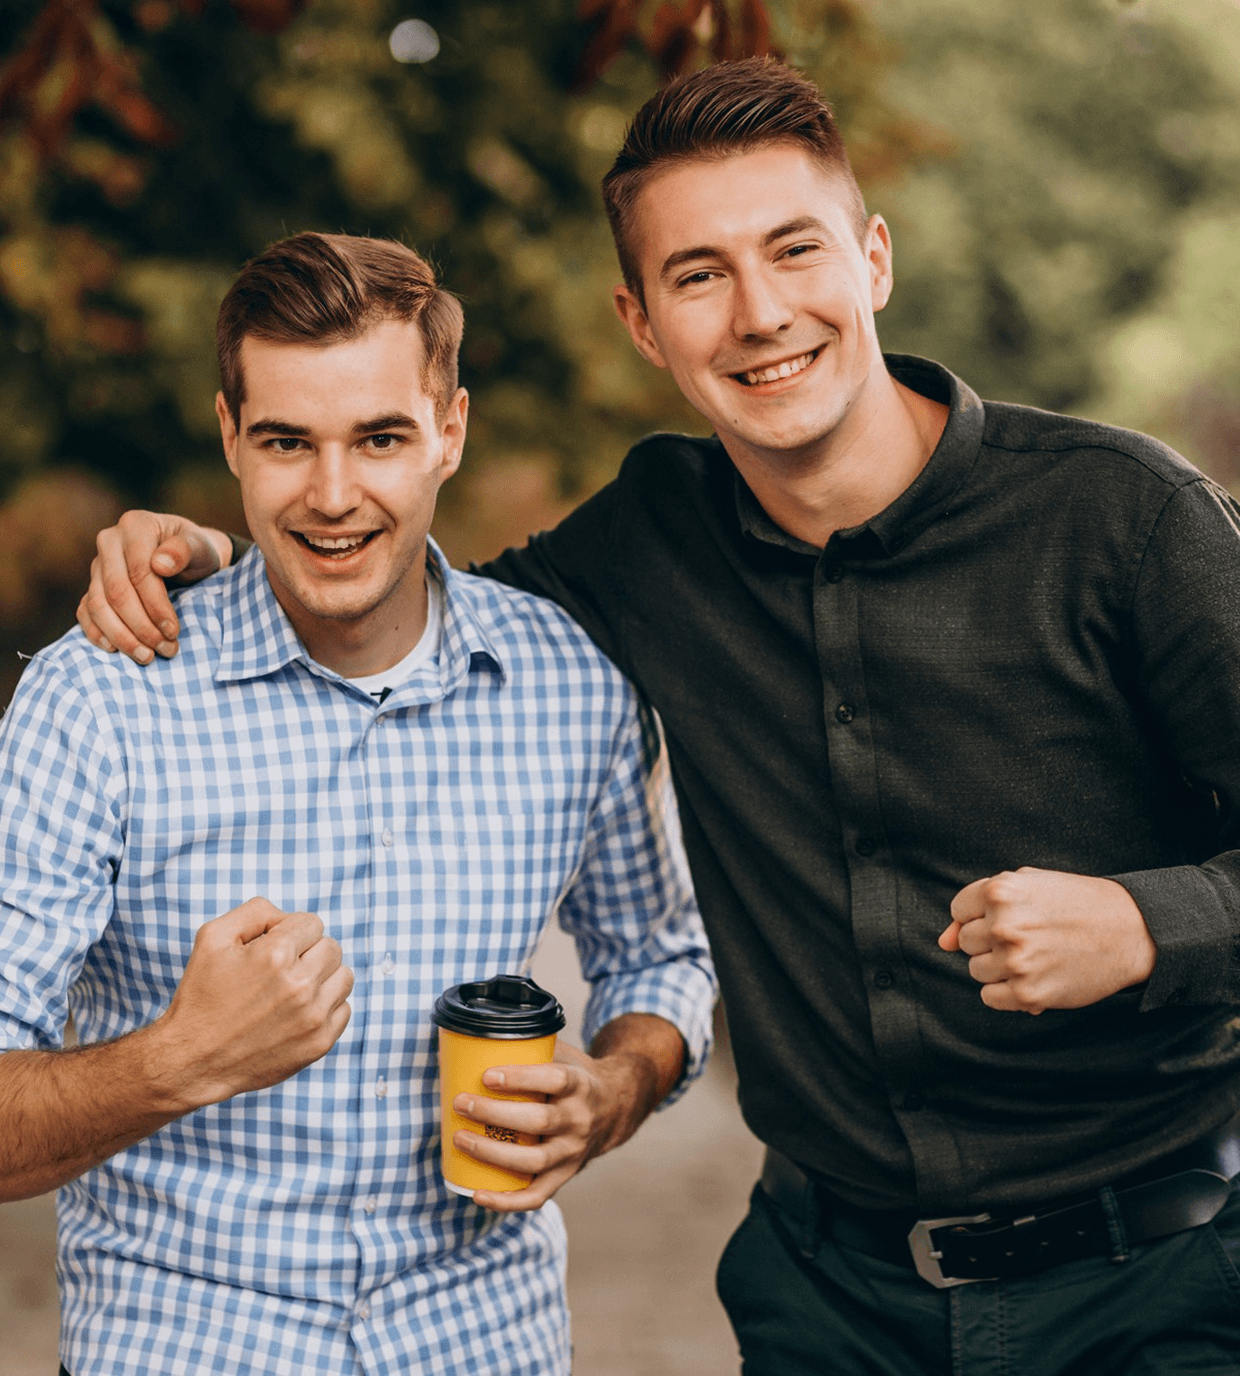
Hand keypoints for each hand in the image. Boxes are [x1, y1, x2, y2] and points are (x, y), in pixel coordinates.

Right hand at [76, 510, 232, 662]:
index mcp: (135, 526)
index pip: (139, 572)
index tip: (173, 630)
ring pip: (98, 605)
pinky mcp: (93, 586)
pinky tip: (116, 650)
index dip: (155, 605)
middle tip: (166, 649)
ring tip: (147, 657)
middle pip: (116, 592)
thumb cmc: (196, 551)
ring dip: (121, 636)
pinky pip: (86, 612)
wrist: (188, 556)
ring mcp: (97, 565)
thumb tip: (160, 564)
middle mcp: (109, 542)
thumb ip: (184, 551)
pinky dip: (97, 633)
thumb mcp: (200, 546)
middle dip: (141, 626)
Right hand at [152, 897, 353, 1110]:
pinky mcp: (319, 1042)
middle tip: (280, 972)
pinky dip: (325, 1008)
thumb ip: (256, 911)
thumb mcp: (212, 937)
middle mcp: (299, 985)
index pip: (312, 923)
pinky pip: (344, 1009)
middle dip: (309, 953)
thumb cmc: (201, 996)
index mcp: (275, 954)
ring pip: (344, 976)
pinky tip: (297, 1014)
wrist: (192, 1061)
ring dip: (323, 978)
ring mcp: (312, 1016)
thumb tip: (287, 917)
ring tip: (292, 991)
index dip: (290, 933)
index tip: (271, 951)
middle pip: (332, 948)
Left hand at [452, 1014, 681, 1212]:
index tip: (487, 1075)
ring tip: (460, 1138)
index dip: (521, 1078)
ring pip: (534, 1160)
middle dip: (495, 1113)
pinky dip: (507, 1201)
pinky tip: (478, 1194)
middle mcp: (580, 1120)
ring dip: (493, 1153)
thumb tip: (479, 1034)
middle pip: (539, 1121)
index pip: (555, 1080)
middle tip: (462, 1102)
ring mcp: (573, 1151)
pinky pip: (537, 1195)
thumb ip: (532, 1047)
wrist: (613, 1107)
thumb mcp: (564, 1055)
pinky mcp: (565, 1175)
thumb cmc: (574, 1077)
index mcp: (581, 1084)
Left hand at [940, 866, 1156, 1013]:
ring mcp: (1015, 962)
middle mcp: (1004, 926)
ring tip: (1035, 956)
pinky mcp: (1028, 994)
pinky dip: (1006, 992)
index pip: (959, 910)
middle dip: (990, 941)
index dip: (982, 915)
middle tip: (1029, 937)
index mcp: (1000, 892)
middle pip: (967, 943)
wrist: (1129, 932)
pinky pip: (990, 997)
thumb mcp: (1027, 886)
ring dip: (999, 967)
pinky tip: (1033, 977)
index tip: (1012, 917)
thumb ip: (977, 908)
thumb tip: (943, 942)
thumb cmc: (1074, 904)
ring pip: (976, 971)